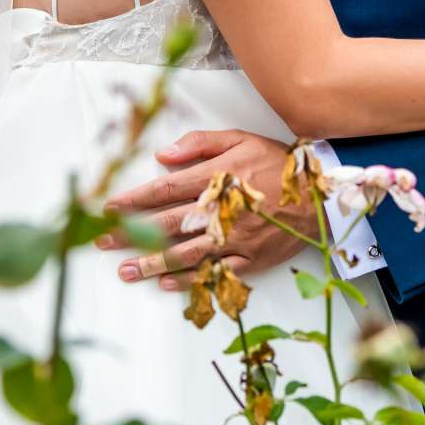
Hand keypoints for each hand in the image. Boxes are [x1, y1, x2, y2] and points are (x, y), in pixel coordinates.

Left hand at [100, 129, 318, 288]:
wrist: (320, 196)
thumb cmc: (278, 165)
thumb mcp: (241, 140)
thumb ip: (201, 144)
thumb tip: (163, 156)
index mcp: (217, 178)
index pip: (165, 190)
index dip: (134, 199)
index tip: (110, 207)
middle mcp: (221, 211)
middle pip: (167, 224)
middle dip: (132, 234)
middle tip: (104, 242)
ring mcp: (235, 239)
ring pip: (185, 254)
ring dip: (152, 263)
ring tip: (126, 271)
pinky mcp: (249, 260)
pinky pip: (213, 273)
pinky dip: (189, 280)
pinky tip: (165, 284)